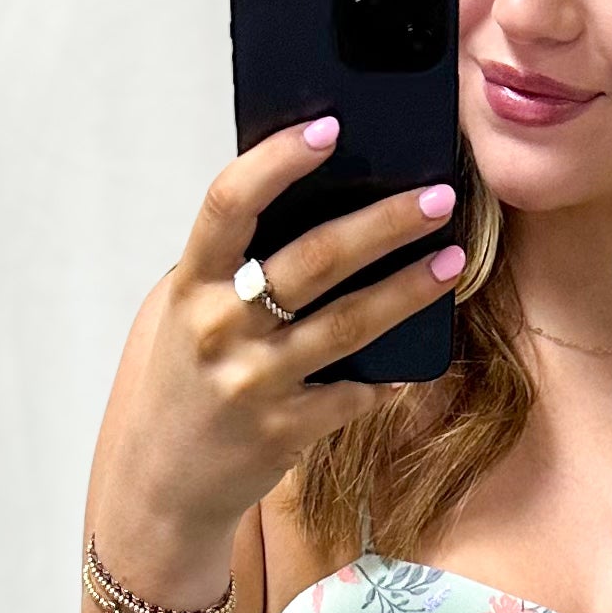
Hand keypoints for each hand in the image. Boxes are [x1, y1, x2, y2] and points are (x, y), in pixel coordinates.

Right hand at [85, 119, 465, 604]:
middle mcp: (221, 329)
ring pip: (349, 324)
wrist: (161, 485)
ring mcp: (255, 383)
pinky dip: (391, 375)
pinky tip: (419, 357)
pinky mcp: (286, 431)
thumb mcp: (183, 312)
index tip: (328, 127)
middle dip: (384, 221)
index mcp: (190, 284)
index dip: (277, 161)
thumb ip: (230, 267)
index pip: (229, 204)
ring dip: (408, 288)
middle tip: (438, 194)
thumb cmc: (180, 382)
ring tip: (451, 259)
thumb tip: (311, 207)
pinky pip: (355, 393)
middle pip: (313, 260)